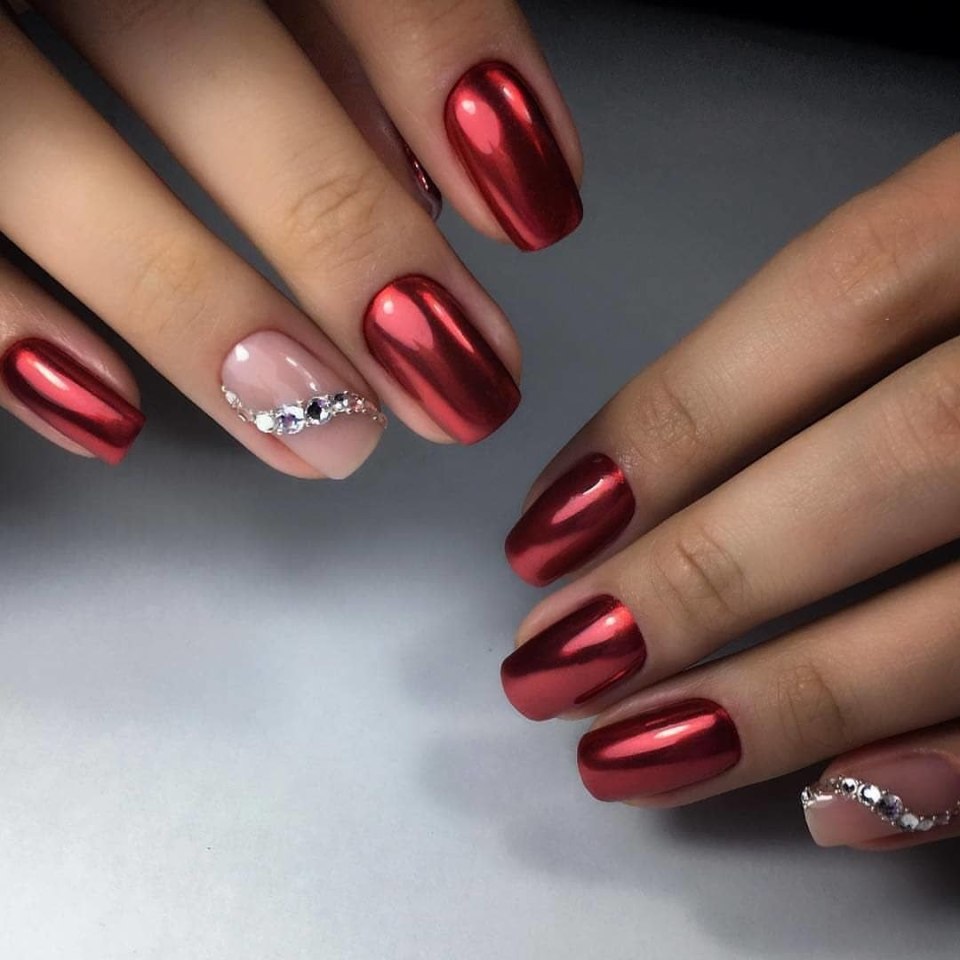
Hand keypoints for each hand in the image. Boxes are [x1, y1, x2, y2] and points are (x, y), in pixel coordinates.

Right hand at [0, 0, 581, 473]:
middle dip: (346, 233)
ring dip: (204, 315)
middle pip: (200, 58)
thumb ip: (339, 25)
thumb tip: (443, 155)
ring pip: (48, 156)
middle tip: (456, 375)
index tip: (536, 202)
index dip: (446, 58)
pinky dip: (4, 330)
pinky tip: (113, 415)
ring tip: (329, 435)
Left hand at [501, 135, 959, 850]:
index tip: (549, 524)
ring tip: (632, 750)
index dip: (678, 417)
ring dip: (795, 698)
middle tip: (555, 661)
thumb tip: (650, 468)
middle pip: (901, 460)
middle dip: (706, 577)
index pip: (841, 295)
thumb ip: (870, 315)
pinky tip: (834, 807)